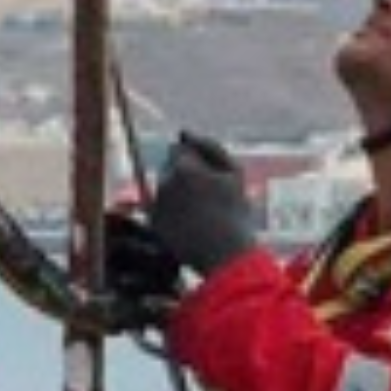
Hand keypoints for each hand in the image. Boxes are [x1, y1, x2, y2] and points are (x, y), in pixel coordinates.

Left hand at [138, 134, 257, 291]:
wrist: (227, 258)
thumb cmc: (235, 214)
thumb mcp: (234, 173)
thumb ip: (211, 147)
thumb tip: (186, 132)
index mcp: (182, 168)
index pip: (179, 148)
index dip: (197, 160)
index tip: (212, 177)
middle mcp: (162, 185)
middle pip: (170, 168)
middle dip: (185, 175)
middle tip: (209, 196)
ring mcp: (156, 206)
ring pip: (166, 189)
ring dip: (180, 194)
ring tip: (203, 213)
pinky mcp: (155, 225)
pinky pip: (163, 209)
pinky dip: (174, 212)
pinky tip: (193, 224)